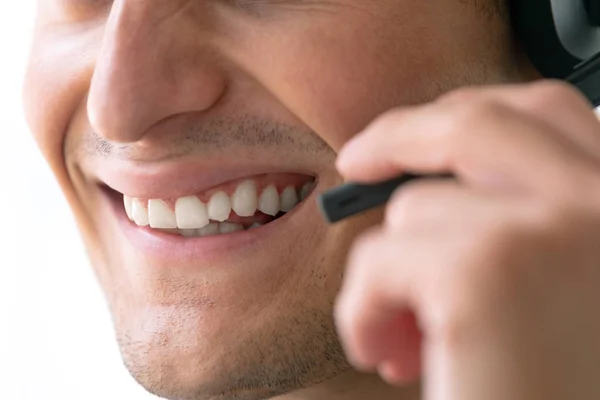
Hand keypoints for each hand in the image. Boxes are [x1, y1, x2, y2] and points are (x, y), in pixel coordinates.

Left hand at [334, 80, 599, 399]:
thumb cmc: (552, 387)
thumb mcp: (561, 294)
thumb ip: (527, 230)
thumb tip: (442, 189)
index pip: (547, 115)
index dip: (469, 114)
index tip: (414, 137)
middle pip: (482, 122)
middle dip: (401, 134)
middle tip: (355, 162)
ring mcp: (556, 232)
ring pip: (416, 209)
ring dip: (391, 274)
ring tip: (403, 339)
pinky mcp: (487, 274)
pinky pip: (380, 259)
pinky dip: (364, 309)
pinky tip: (388, 357)